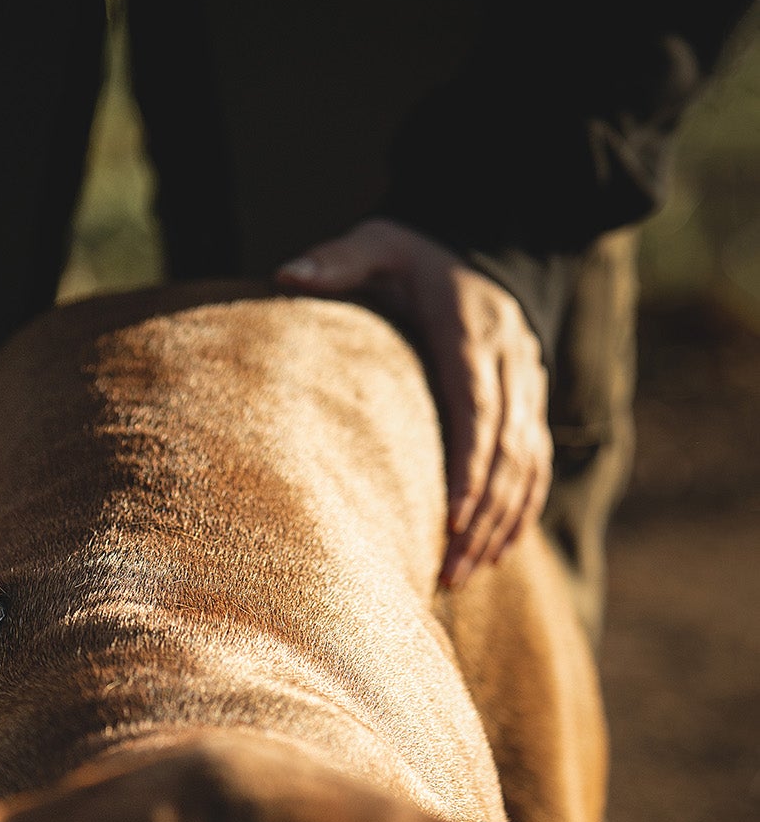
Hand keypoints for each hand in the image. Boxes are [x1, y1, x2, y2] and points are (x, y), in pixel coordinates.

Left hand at [277, 219, 551, 587]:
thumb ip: (335, 262)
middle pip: (508, 449)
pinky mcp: (533, 405)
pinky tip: (496, 554)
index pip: (478, 408)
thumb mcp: (374, 245)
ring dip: (500, 524)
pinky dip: (520, 511)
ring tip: (463, 576)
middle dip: (482, 514)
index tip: (450, 518)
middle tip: (449, 569)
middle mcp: (514, 359)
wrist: (475, 247)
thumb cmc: (408, 258)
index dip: (470, 466)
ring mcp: (530, 385)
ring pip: (526, 465)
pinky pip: (537, 465)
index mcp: (473, 330)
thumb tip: (285, 275)